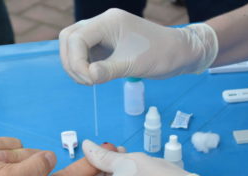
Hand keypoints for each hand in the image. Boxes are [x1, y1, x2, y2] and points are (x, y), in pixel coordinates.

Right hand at [59, 9, 217, 84]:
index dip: (76, 61)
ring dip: (75, 65)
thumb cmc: (161, 55)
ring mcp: (101, 34)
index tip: (90, 80)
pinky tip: (94, 78)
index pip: (76, 38)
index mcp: (109, 22)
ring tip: (90, 81)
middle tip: (86, 81)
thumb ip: (109, 70)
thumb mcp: (134, 65)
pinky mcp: (103, 45)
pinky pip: (83, 53)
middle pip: (68, 38)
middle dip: (71, 62)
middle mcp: (102, 24)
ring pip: (73, 46)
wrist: (178, 53)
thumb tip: (89, 76)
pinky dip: (82, 66)